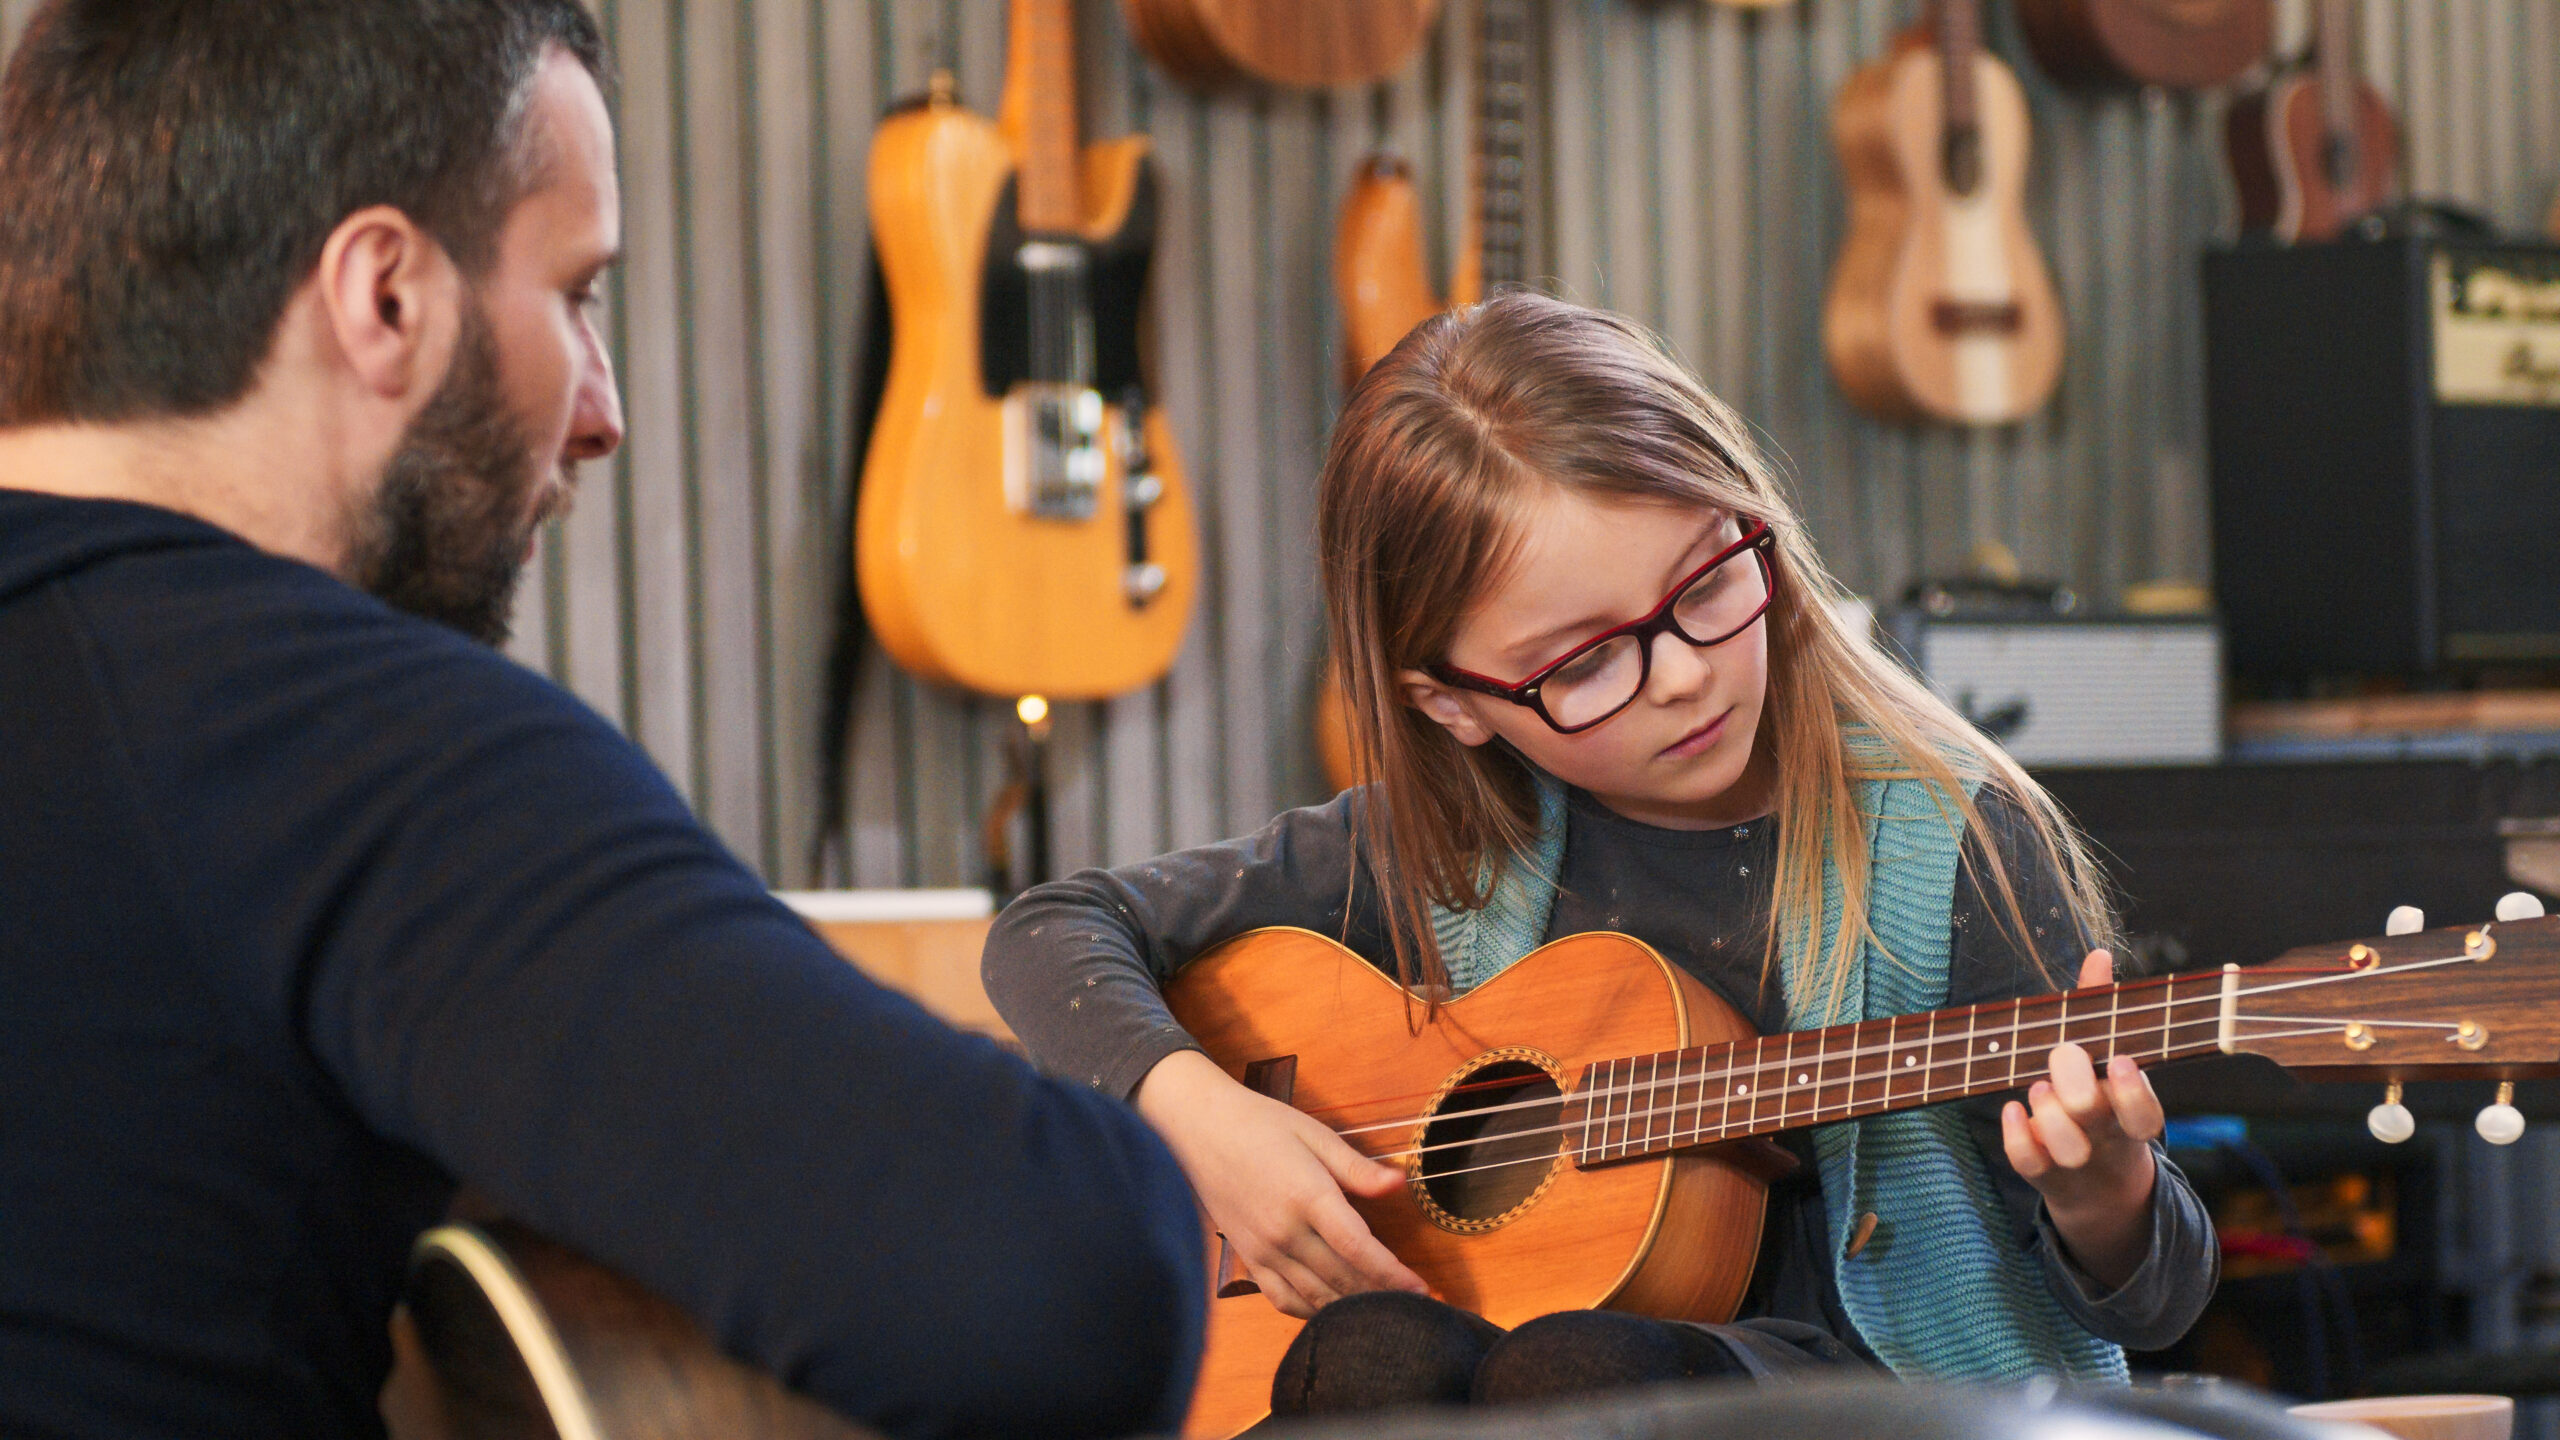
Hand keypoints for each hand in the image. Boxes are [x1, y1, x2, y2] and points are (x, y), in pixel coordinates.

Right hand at [1134, 1049, 1429, 1317]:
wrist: (1197, 1128)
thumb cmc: (1259, 1123)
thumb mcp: (1313, 1134)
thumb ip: (1356, 1167)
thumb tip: (1400, 1183)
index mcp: (1306, 1195)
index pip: (1358, 1249)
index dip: (1394, 1275)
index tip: (1423, 1290)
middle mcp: (1284, 1230)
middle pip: (1342, 1279)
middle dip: (1383, 1297)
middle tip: (1416, 1309)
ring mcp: (1263, 1249)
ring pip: (1316, 1296)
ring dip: (1352, 1309)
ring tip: (1384, 1314)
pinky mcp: (1248, 1258)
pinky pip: (1283, 1299)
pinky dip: (1312, 1311)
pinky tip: (1334, 1310)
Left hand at [1999, 949, 2164, 1289]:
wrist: (2101, 1187)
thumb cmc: (2102, 1102)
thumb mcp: (2110, 1063)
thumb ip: (2101, 1011)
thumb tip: (2100, 954)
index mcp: (2131, 1111)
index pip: (2145, 1111)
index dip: (2134, 1090)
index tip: (2121, 1061)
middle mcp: (2106, 1136)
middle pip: (2096, 1116)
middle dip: (2078, 1087)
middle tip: (2064, 1058)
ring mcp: (2077, 1160)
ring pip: (2067, 1148)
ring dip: (2050, 1115)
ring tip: (2038, 1087)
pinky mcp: (2046, 1175)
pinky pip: (2030, 1165)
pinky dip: (2018, 1137)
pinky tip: (2011, 1110)